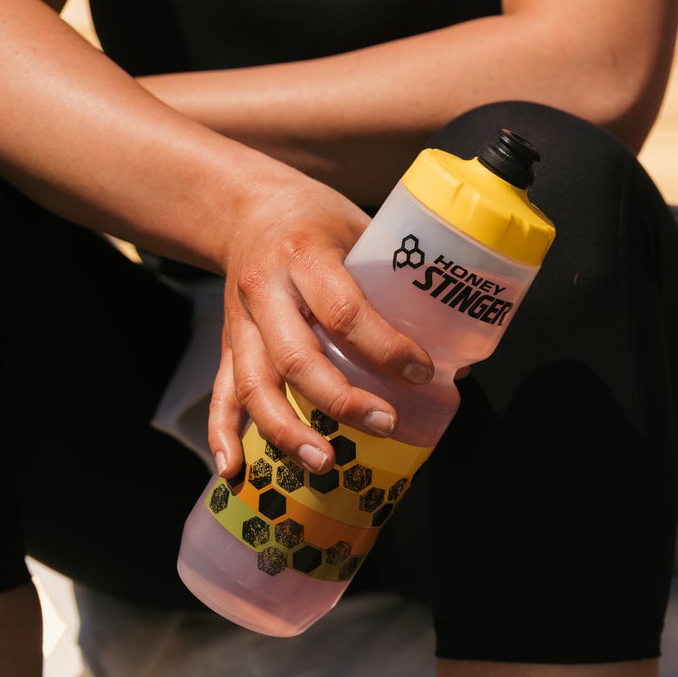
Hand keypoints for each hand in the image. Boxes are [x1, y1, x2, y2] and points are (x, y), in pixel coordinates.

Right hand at [209, 178, 433, 478]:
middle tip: (386, 424)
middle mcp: (266, 289)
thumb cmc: (318, 221)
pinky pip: (222, 392)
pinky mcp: (229, 343)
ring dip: (287, 430)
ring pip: (255, 384)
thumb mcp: (362, 231)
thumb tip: (455, 359)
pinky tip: (235, 468)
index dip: (385, 348)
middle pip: (297, 357)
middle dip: (342, 400)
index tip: (422, 372)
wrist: (245, 207)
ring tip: (324, 462)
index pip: (344, 311)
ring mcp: (241, 321)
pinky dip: (223, 433)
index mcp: (305, 255)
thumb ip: (399, 286)